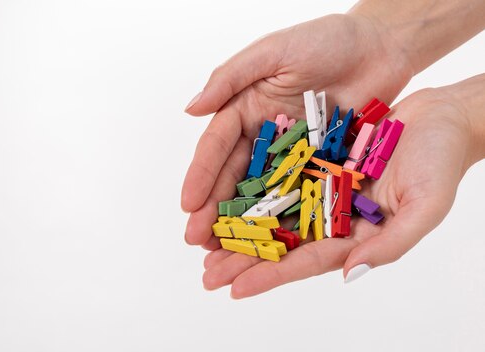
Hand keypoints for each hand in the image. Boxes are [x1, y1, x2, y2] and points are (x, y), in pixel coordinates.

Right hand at [182, 14, 413, 248]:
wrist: (381, 46)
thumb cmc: (326, 39)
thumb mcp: (274, 51)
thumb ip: (231, 78)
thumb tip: (191, 109)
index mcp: (244, 108)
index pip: (216, 147)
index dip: (201, 177)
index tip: (187, 206)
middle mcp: (261, 135)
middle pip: (233, 178)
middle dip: (213, 210)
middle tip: (198, 242)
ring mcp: (289, 154)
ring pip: (261, 193)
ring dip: (242, 223)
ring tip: (224, 252)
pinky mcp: (318, 165)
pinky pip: (298, 195)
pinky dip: (283, 219)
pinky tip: (270, 244)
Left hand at [202, 87, 475, 297]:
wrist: (443, 117)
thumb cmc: (442, 162)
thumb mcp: (424, 206)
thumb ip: (390, 244)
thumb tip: (348, 274)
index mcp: (354, 236)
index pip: (305, 261)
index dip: (270, 276)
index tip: (234, 289)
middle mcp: (332, 217)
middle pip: (281, 244)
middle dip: (243, 260)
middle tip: (207, 275)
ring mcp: (321, 190)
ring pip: (273, 214)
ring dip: (240, 229)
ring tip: (204, 244)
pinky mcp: (315, 162)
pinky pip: (278, 177)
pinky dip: (254, 190)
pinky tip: (226, 198)